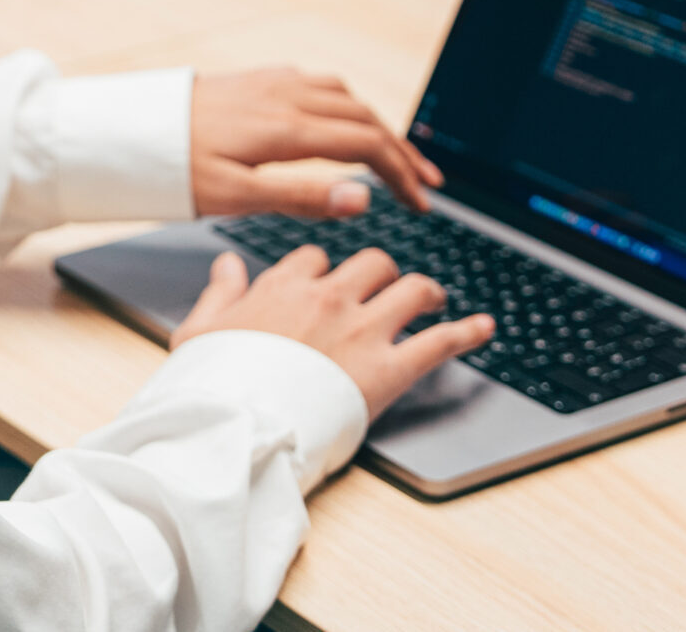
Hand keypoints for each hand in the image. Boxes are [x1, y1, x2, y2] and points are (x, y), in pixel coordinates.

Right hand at [172, 246, 497, 420]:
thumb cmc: (212, 385)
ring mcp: (362, 330)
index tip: (328, 283)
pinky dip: (468, 333)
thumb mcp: (200, 330)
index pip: (314, 258)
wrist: (236, 427)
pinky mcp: (389, 368)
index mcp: (283, 286)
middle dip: (383, 274)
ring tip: (435, 300)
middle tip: (388, 288)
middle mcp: (328, 297)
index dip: (325, 269)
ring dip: (427, 292)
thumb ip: (220, 292)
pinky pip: (440, 342)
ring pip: (411, 289)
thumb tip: (227, 263)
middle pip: (372, 263)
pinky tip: (485, 328)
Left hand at [190, 67, 440, 217]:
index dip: (401, 174)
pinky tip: (343, 120)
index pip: (365, 146)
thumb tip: (362, 196)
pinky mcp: (256, 79)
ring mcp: (272, 82)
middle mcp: (286, 96)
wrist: (127, 130)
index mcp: (287, 128)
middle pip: (364, 118)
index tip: (422, 203)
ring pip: (345, 97)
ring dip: (377, 125)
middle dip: (401, 152)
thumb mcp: (237, 195)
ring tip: (395, 155)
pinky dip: (346, 105)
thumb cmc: (174, 169)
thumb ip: (303, 196)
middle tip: (427, 184)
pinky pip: (318, 84)